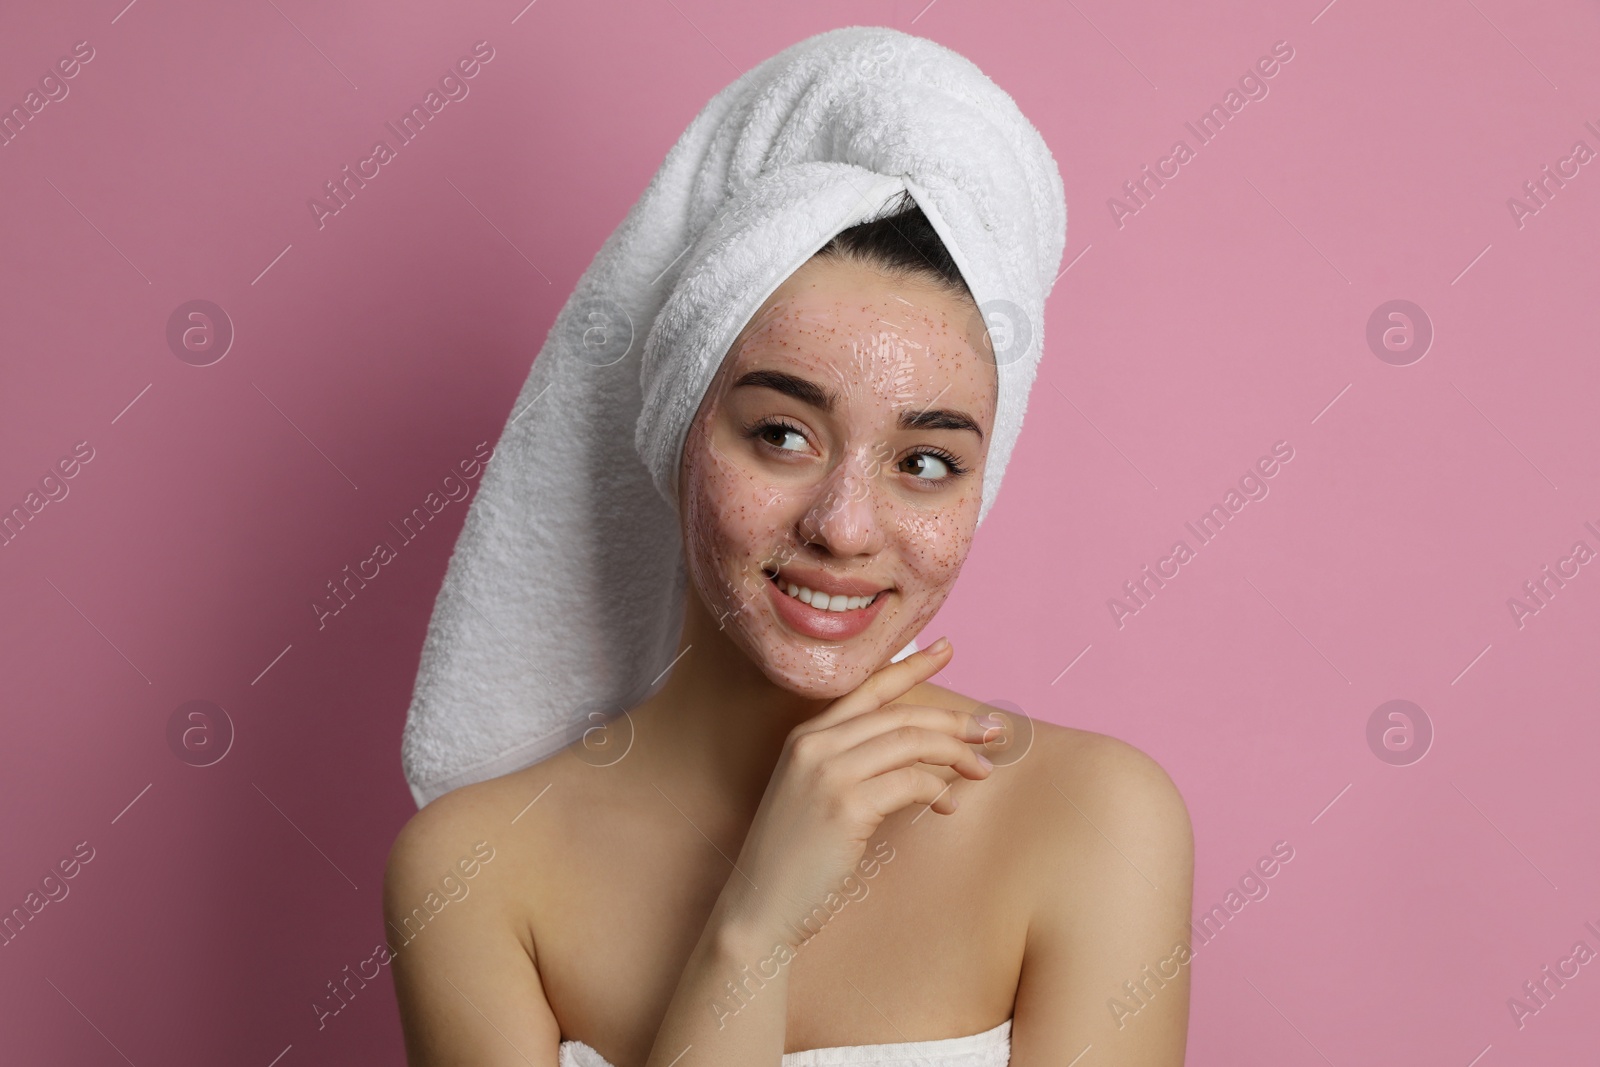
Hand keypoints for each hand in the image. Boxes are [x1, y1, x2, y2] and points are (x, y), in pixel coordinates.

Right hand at [719, 638, 997, 949]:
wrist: (758, 907)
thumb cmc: (793, 858)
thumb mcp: (815, 796)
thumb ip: (853, 767)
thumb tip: (919, 755)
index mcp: (805, 736)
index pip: (868, 687)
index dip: (911, 666)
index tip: (946, 649)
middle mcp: (814, 745)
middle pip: (901, 714)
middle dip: (954, 719)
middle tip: (992, 730)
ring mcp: (828, 773)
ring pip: (911, 742)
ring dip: (956, 752)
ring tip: (981, 769)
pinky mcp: (846, 806)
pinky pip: (911, 782)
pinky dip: (938, 790)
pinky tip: (947, 806)